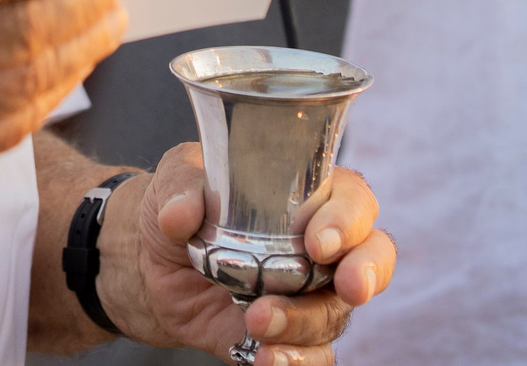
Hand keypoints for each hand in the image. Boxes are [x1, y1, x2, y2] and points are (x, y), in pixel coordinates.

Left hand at [100, 146, 393, 364]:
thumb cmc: (182, 202)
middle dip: (367, 273)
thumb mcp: (176, 179)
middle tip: (348, 286)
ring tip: (256, 320)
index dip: (346, 220)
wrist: (153, 262)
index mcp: (309, 195)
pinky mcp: (289, 336)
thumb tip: (181, 215)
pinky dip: (294, 360)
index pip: (352, 200)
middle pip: (373, 258)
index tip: (319, 241)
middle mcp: (323, 247)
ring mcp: (311, 295)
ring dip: (302, 321)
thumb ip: (181, 189)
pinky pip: (312, 356)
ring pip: (334, 313)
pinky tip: (264, 357)